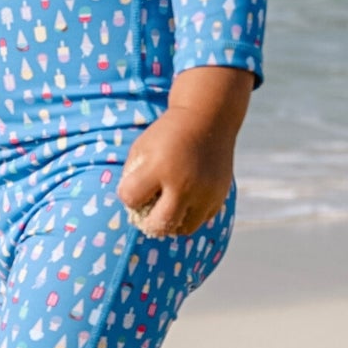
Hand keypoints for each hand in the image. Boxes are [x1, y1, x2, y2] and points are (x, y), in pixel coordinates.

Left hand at [118, 67, 252, 237]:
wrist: (208, 119)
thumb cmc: (167, 136)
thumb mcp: (142, 148)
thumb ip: (132, 178)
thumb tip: (132, 210)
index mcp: (159, 167)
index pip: (131, 198)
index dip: (127, 195)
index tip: (132, 186)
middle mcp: (184, 183)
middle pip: (159, 225)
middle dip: (147, 223)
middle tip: (146, 213)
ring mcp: (205, 192)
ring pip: (183, 228)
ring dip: (170, 223)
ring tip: (165, 209)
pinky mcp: (220, 196)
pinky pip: (201, 220)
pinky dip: (189, 215)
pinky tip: (183, 201)